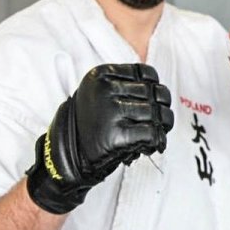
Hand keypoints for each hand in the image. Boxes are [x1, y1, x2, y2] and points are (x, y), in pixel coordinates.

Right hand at [26, 63, 173, 213]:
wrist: (67, 156)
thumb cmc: (91, 125)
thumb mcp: (100, 94)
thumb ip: (126, 86)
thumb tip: (161, 92)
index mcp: (100, 75)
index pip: (146, 73)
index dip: (156, 88)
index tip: (155, 100)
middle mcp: (104, 90)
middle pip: (154, 93)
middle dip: (162, 109)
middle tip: (159, 121)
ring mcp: (110, 112)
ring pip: (156, 114)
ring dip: (160, 127)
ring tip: (152, 136)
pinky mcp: (116, 137)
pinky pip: (152, 135)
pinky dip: (157, 142)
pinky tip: (149, 146)